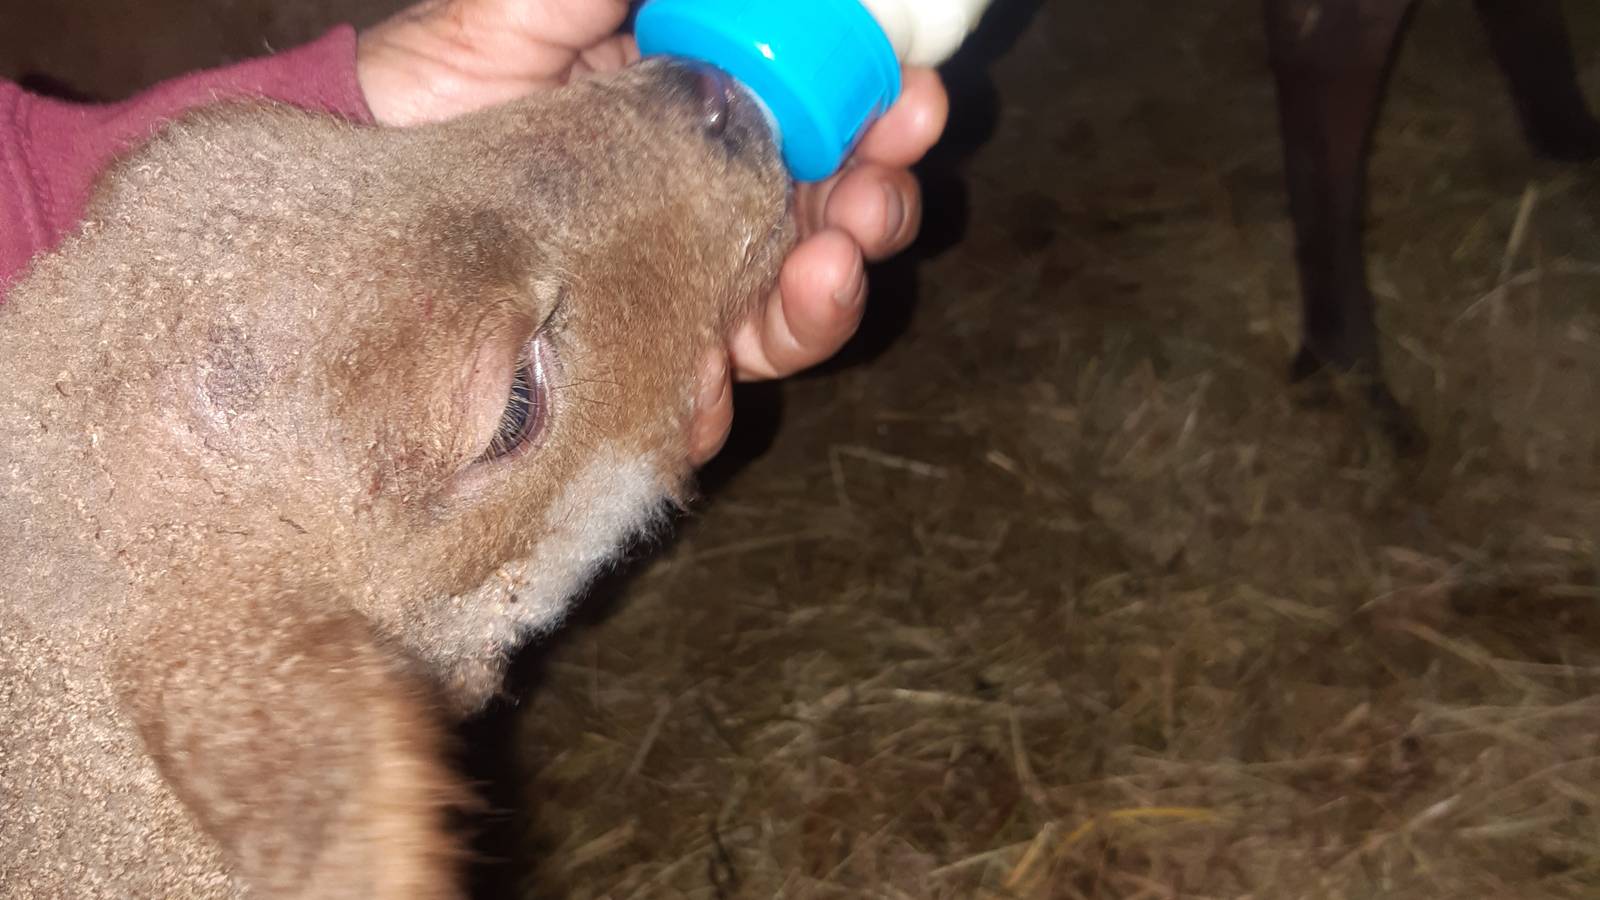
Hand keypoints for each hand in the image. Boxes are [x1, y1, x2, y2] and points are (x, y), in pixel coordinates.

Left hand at [357, 0, 948, 463]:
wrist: (358, 171)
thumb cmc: (447, 72)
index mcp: (710, 111)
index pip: (830, 119)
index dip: (884, 114)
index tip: (911, 103)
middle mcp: (708, 202)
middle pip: (833, 223)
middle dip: (876, 211)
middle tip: (878, 198)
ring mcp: (672, 287)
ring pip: (786, 315)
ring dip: (827, 301)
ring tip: (826, 274)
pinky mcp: (624, 364)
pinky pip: (693, 399)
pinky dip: (716, 396)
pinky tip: (709, 379)